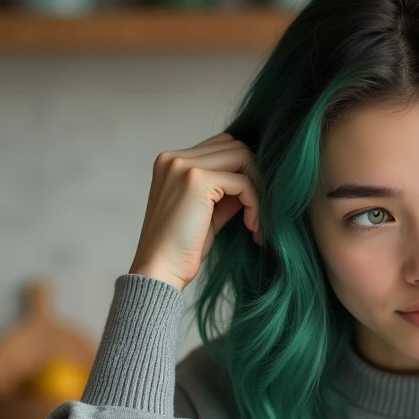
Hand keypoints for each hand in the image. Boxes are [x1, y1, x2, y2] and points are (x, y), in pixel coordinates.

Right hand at [128, 132, 261, 290]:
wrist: (159, 271)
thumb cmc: (182, 248)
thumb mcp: (207, 210)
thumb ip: (226, 190)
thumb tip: (256, 178)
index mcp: (170, 162)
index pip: (221, 146)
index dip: (242, 171)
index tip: (251, 204)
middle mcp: (173, 158)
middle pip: (234, 146)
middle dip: (254, 177)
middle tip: (258, 212)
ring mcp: (183, 166)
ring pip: (242, 158)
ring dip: (258, 190)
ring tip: (255, 223)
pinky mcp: (197, 181)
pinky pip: (243, 182)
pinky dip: (255, 204)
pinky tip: (252, 227)